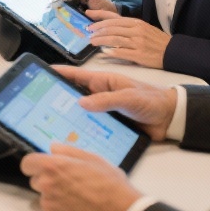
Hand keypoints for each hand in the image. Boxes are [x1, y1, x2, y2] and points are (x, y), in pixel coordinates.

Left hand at [19, 144, 140, 210]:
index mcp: (53, 166)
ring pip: (43, 196)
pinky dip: (59, 208)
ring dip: (53, 195)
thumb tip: (53, 147)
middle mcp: (46, 185)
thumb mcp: (93, 158)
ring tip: (75, 195)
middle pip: (35, 180)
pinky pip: (51, 210)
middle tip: (68, 181)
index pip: (27, 163)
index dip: (35, 164)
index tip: (43, 166)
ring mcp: (49, 204)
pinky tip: (76, 206)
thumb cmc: (110, 184)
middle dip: (47, 179)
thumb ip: (68, 150)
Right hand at [52, 0, 116, 15]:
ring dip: (58, 5)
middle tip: (58, 4)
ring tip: (61, 9)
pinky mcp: (72, 11)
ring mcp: (72, 3)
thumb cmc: (101, 2)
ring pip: (59, 2)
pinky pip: (63, 10)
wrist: (107, 15)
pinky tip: (64, 13)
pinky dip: (61, 11)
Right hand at [52, 66, 175, 140]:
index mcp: (103, 81)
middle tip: (39, 104)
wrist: (170, 118)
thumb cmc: (151, 101)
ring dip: (68, 116)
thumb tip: (81, 102)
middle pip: (72, 94)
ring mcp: (103, 110)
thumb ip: (106, 100)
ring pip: (79, 112)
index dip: (58, 73)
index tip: (40, 73)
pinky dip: (80, 129)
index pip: (75, 75)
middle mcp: (100, 95)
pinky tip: (70, 137)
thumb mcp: (128, 97)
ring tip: (49, 123)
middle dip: (57, 97)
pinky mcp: (108, 124)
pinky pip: (90, 126)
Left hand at [87, 11, 170, 68]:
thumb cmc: (156, 40)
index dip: (99, 16)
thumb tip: (109, 26)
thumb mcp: (143, 28)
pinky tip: (104, 52)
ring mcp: (137, 42)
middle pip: (111, 28)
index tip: (88, 14)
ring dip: (101, 40)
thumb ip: (128, 26)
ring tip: (92, 42)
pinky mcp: (139, 55)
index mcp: (136, 23)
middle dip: (97, 30)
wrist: (172, 51)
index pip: (114, 17)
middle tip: (88, 32)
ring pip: (114, 39)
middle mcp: (136, 31)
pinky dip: (111, 52)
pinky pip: (121, 52)